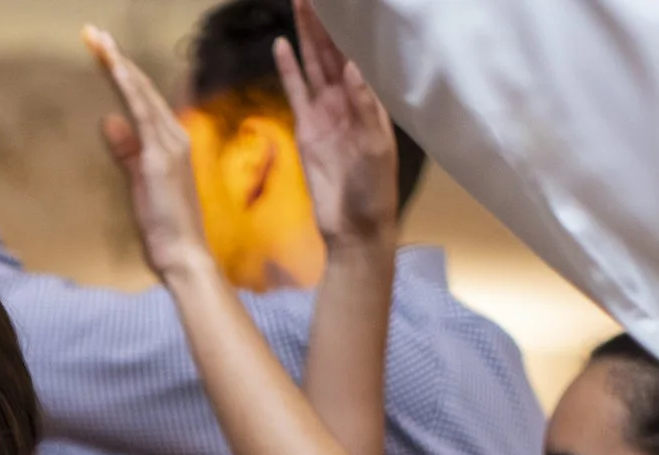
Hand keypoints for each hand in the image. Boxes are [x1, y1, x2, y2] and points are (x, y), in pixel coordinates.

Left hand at [84, 27, 214, 281]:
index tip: (101, 50)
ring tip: (97, 40)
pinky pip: (142, 113)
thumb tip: (109, 120)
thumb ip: (126, 151)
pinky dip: (128, 88)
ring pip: (140, 93)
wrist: (183, 256)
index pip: (141, 98)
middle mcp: (174, 135)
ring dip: (118, 64)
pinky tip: (114, 68)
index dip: (121, 72)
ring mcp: (169, 144)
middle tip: (92, 32)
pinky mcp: (159, 158)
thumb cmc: (163, 226)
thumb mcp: (138, 181)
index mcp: (170, 141)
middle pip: (141, 86)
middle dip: (115, 58)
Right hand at [275, 0, 399, 247]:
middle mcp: (348, 100)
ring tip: (299, 4)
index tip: (343, 0)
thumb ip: (364, 106)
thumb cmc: (375, 190)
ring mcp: (325, 113)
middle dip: (323, 22)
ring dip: (306, 36)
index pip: (357, 54)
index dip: (349, 27)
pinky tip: (282, 45)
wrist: (354, 227)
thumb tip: (352, 67)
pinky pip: (297, 92)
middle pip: (332, 52)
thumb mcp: (376, 148)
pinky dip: (289, 69)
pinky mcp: (306, 129)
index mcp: (370, 101)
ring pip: (313, 65)